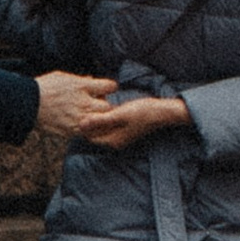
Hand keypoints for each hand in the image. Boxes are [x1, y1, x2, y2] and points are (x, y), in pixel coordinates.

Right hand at [35, 72, 115, 134]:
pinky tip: (82, 124)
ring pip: (101, 122)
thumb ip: (81, 81)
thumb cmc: (45, 87)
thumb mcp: (64, 77)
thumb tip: (91, 80)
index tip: (105, 89)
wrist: (27, 104)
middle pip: (109, 106)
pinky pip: (89, 132)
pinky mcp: (73, 131)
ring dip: (99, 119)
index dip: (109, 87)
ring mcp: (79, 119)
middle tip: (97, 104)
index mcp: (83, 87)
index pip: (110, 86)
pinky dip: (89, 129)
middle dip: (106, 105)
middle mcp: (84, 103)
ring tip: (91, 116)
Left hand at [68, 90, 193, 149]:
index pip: (88, 136)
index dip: (82, 123)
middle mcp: (114, 141)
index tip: (77, 106)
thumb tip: (81, 124)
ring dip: (95, 115)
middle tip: (81, 101)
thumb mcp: (120, 115)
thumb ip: (101, 120)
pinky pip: (107, 122)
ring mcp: (119, 135)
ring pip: (100, 126)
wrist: (162, 112)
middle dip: (87, 118)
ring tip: (92, 99)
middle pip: (94, 132)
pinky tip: (102, 101)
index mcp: (112, 141)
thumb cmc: (142, 112)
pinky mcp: (122, 128)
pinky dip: (103, 114)